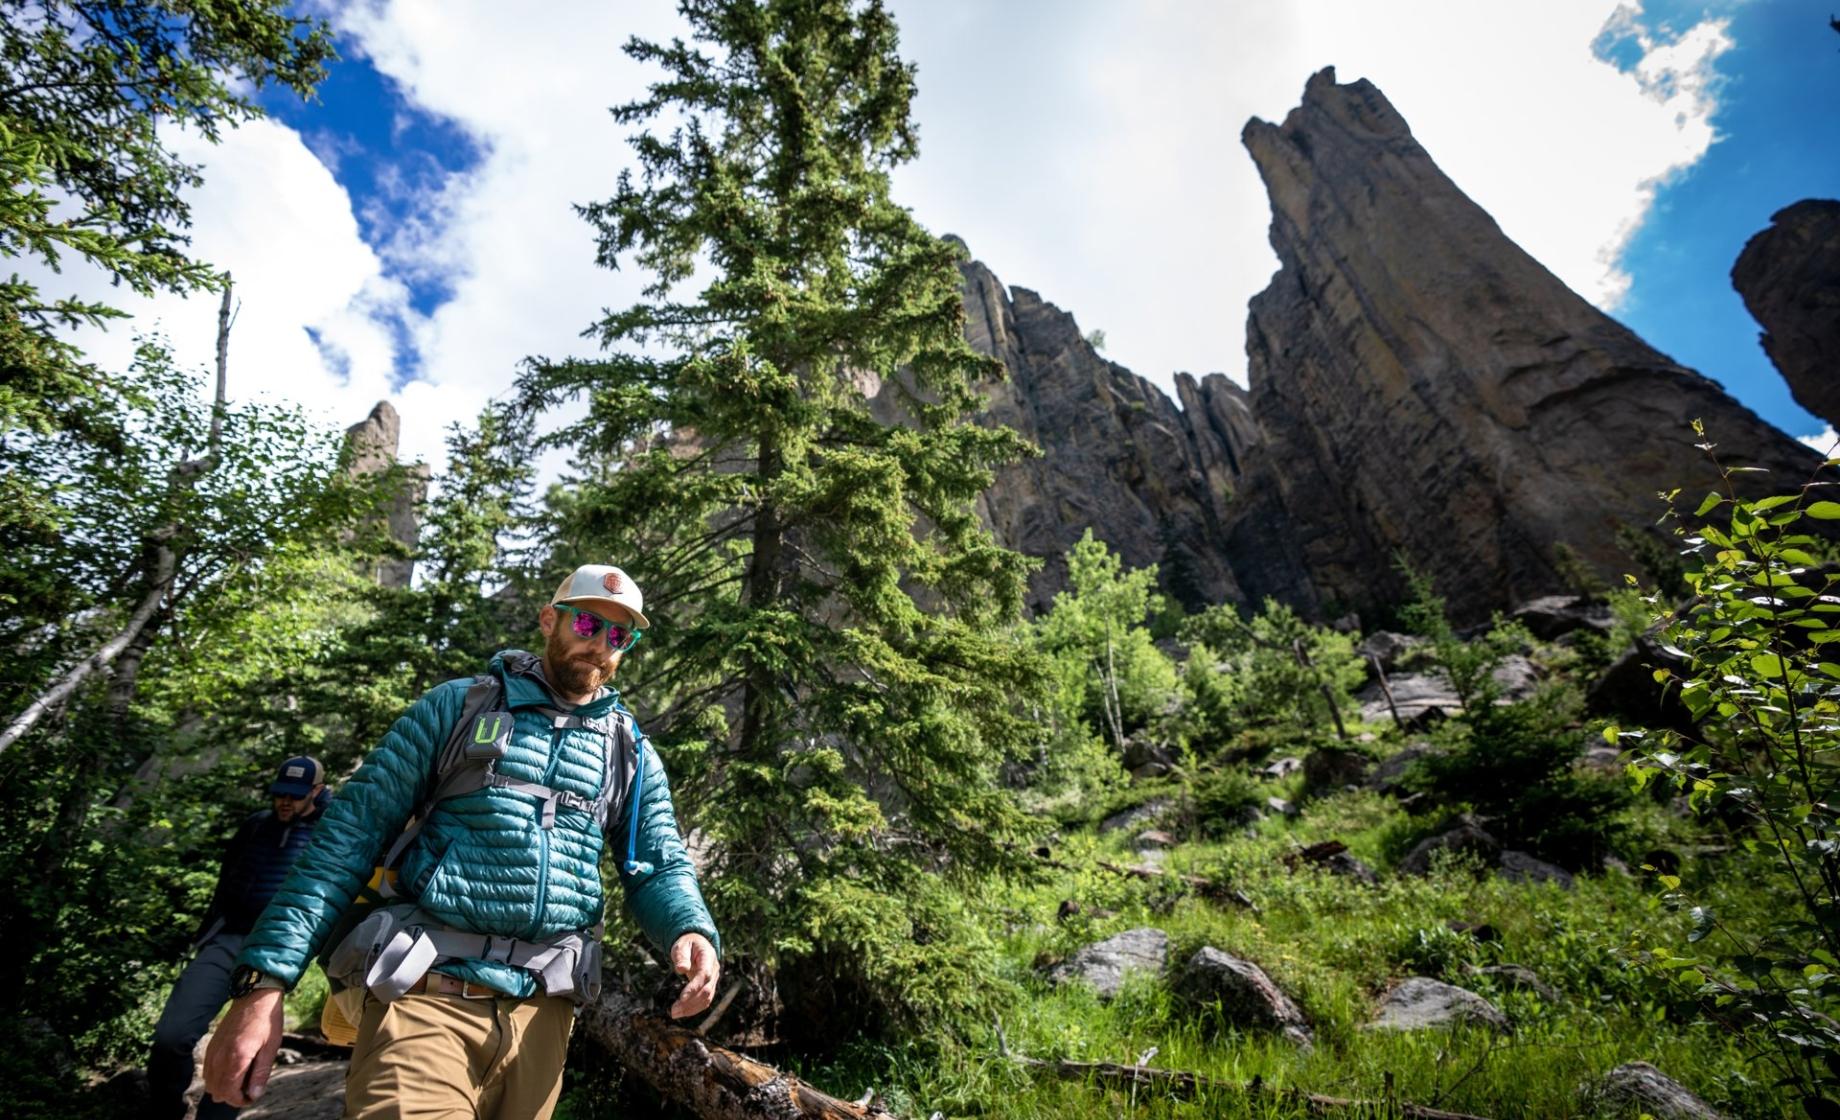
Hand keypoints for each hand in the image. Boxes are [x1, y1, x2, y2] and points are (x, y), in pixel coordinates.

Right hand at [201, 989, 283, 1106]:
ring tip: (242, 1079)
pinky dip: (217, 1076)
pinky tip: (232, 1069)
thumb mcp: (271, 1047)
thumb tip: (253, 1094)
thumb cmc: (267, 1021)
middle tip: (249, 1088)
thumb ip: (261, 1073)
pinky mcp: (211, 1045)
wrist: (255, 996)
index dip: (239, 1100)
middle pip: (216, 1090)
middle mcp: (220, 1056)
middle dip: (232, 1095)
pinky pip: (207, 1070)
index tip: (251, 1097)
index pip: (228, 1092)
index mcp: (236, 1058)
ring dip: (223, 1087)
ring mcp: (213, 1051)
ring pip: (209, 1082)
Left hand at [668, 932, 718, 1018]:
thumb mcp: (681, 945)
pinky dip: (694, 1008)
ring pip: (707, 999)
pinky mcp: (709, 987)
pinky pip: (705, 1001)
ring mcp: (714, 980)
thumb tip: (681, 969)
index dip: (694, 987)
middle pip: (706, 990)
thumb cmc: (687, 944)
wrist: (697, 944)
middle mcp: (714, 970)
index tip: (681, 998)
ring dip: (691, 1008)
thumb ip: (681, 956)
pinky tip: (681, 1012)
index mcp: (709, 957)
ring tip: (674, 1014)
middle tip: (673, 1011)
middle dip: (690, 1002)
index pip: (705, 975)